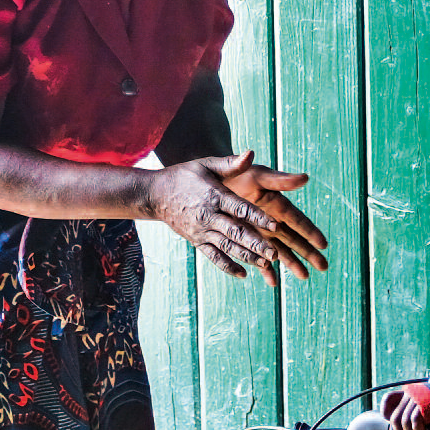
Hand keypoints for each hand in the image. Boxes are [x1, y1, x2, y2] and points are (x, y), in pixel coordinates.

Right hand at [148, 152, 327, 283]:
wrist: (155, 194)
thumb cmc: (185, 176)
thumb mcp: (206, 164)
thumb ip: (231, 163)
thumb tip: (251, 154)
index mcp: (214, 196)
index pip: (239, 208)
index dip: (257, 217)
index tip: (275, 225)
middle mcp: (208, 216)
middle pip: (235, 232)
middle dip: (256, 244)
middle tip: (275, 254)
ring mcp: (202, 231)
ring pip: (227, 247)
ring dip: (247, 257)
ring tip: (266, 264)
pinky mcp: (196, 241)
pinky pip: (213, 256)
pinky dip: (227, 266)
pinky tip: (243, 274)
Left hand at [218, 152, 329, 274]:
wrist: (212, 179)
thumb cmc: (237, 173)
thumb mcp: (257, 174)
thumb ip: (279, 179)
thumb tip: (305, 177)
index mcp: (277, 203)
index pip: (297, 220)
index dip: (310, 232)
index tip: (323, 244)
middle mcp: (271, 219)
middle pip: (293, 238)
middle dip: (308, 252)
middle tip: (324, 266)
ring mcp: (259, 231)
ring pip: (279, 250)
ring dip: (291, 264)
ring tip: (305, 277)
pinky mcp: (246, 238)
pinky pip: (257, 256)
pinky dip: (264, 269)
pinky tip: (272, 282)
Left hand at [381, 387, 429, 429]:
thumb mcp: (420, 403)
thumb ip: (405, 408)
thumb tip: (387, 418)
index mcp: (406, 392)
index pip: (389, 404)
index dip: (392, 422)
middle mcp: (409, 393)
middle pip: (396, 418)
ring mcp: (416, 397)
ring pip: (405, 422)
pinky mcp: (424, 402)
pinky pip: (415, 421)